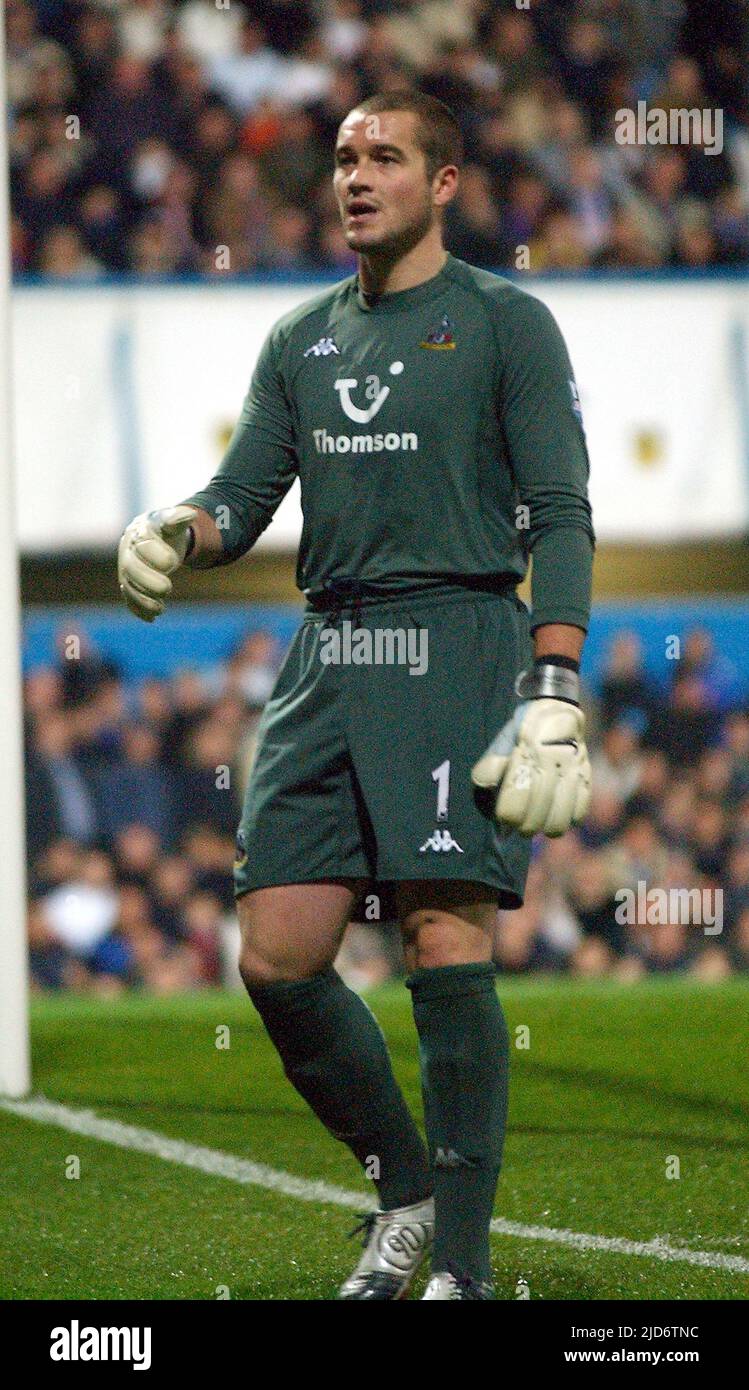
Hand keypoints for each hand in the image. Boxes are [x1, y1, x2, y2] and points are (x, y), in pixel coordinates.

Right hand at [118, 505, 196, 621]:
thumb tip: (191, 514)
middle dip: (147, 581)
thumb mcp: (173, 521)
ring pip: (128, 587)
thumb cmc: (165, 529)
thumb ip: (179, 518)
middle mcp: (128, 552)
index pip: (143, 545)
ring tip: (160, 609)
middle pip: (131, 569)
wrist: (154, 537)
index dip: (156, 554)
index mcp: (139, 533)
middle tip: (167, 588)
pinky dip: (139, 610)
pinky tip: (152, 618)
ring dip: (143, 600)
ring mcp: (126, 569)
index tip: (172, 562)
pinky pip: (129, 599)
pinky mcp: (129, 584)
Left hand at [472, 694, 590, 837]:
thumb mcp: (503, 741)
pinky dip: (566, 820)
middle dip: (523, 827)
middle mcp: (554, 761)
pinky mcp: (587, 778)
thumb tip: (483, 785)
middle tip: (518, 825)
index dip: (508, 814)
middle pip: (536, 818)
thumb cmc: (523, 733)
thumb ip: (491, 764)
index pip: (516, 798)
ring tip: (537, 822)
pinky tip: (556, 812)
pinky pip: (579, 814)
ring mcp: (573, 772)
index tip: (503, 817)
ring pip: (559, 822)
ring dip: (544, 827)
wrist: (558, 713)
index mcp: (528, 749)